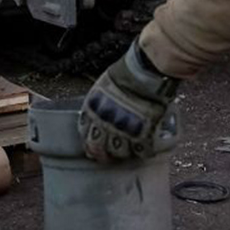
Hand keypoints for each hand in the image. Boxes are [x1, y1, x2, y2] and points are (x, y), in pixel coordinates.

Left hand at [78, 40, 179, 161]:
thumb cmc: (125, 74)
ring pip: (120, 152)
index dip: (89, 144)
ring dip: (124, 152)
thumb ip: (99, 105)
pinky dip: (143, 151)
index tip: (93, 147)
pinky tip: (145, 147)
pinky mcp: (142, 134)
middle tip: (109, 156)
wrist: (144, 73)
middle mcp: (104, 124)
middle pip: (99, 148)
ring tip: (130, 148)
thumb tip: (102, 113)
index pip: (85, 135)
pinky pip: (141, 151)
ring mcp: (122, 131)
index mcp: (92, 112)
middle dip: (103, 154)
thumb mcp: (102, 88)